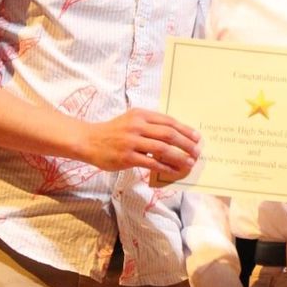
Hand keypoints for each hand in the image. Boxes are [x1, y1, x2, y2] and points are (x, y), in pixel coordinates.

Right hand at [79, 108, 199, 174]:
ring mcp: (132, 141)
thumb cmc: (113, 132)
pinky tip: (173, 171)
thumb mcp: (131, 120)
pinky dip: (165, 167)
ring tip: (189, 162)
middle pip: (169, 134)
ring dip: (179, 156)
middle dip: (186, 144)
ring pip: (162, 149)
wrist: (89, 141)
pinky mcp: (127, 157)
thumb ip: (150, 124)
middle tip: (197, 152)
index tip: (197, 138)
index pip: (169, 121)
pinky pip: (151, 163)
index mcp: (141, 115)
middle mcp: (137, 126)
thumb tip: (175, 134)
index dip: (185, 130)